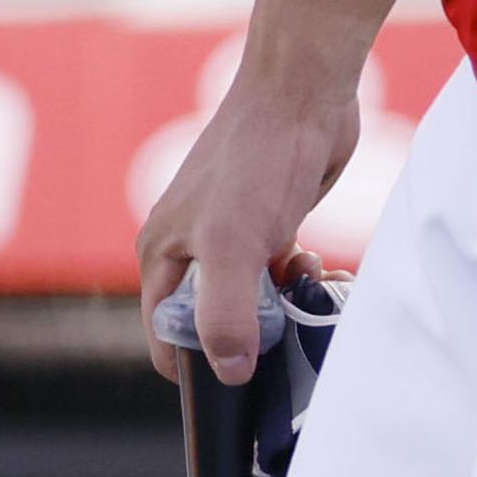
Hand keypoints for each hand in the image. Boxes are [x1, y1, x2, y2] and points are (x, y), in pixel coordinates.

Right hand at [137, 70, 359, 387]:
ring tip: (304, 285)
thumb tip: (229, 373)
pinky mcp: (267, 225)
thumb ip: (225, 315)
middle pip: (213, 325)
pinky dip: (299, 281)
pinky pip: (279, 278)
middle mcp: (189, 247)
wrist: (303, 93)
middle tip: (286, 327)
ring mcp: (230, 236)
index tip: (244, 383)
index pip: (165, 338)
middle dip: (252, 335)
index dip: (200, 367)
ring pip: (254, 303)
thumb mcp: (234, 244)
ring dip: (283, 308)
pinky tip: (316, 264)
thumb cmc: (257, 159)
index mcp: (160, 253)